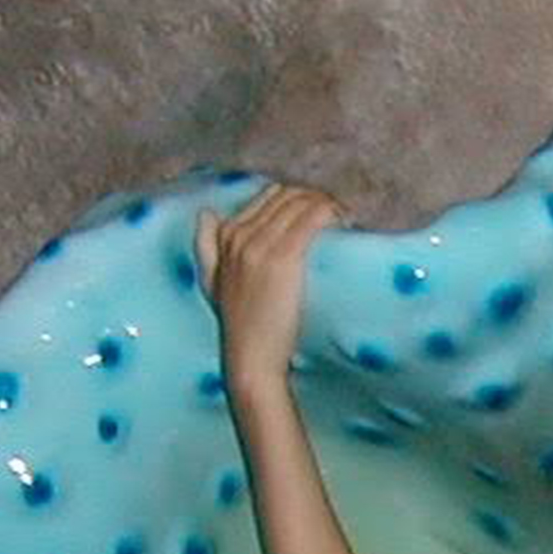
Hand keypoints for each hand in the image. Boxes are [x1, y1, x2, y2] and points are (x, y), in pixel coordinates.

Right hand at [199, 183, 339, 399]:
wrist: (251, 358)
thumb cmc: (240, 326)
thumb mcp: (211, 282)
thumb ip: (206, 247)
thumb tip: (205, 212)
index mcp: (226, 235)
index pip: (268, 195)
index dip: (298, 198)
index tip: (320, 212)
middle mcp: (240, 234)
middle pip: (286, 195)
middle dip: (317, 198)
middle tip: (340, 216)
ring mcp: (260, 245)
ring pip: (300, 202)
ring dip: (328, 204)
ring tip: (347, 220)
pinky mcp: (283, 258)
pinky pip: (311, 218)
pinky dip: (330, 214)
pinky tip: (344, 223)